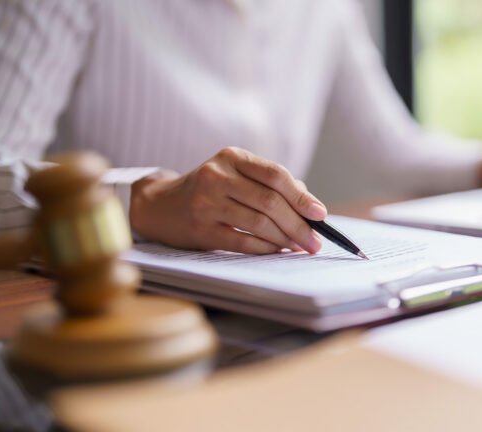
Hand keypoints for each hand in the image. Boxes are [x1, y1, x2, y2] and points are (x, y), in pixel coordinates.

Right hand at [129, 147, 326, 253]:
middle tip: (315, 242)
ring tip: (299, 247)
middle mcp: (217, 176)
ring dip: (285, 239)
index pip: (275, 175)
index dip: (301, 196)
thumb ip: (271, 185)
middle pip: (270, 201)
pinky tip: (277, 251)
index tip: (320, 214)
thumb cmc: (211, 190)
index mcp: (232, 157)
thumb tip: (310, 207)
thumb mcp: (236, 175)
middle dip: (298, 224)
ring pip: (258, 222)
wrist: (161, 206)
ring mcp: (205, 202)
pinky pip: (242, 241)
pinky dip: (265, 248)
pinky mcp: (200, 229)